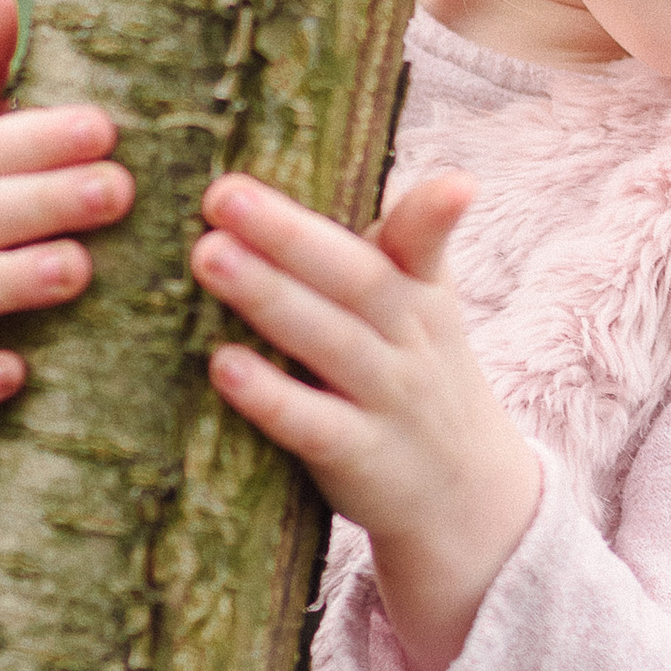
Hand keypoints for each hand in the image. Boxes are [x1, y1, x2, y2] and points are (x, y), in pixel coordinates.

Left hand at [192, 168, 540, 670]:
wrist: (462, 493)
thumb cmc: (411, 374)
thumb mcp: (415, 308)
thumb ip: (372, 249)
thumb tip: (275, 177)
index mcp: (421, 291)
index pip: (427, 243)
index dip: (438, 213)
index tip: (455, 184)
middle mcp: (412, 340)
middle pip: (356, 281)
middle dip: (289, 234)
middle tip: (223, 194)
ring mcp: (390, 400)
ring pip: (330, 343)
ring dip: (269, 298)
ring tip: (209, 257)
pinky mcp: (362, 457)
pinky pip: (313, 423)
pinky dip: (269, 395)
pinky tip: (221, 365)